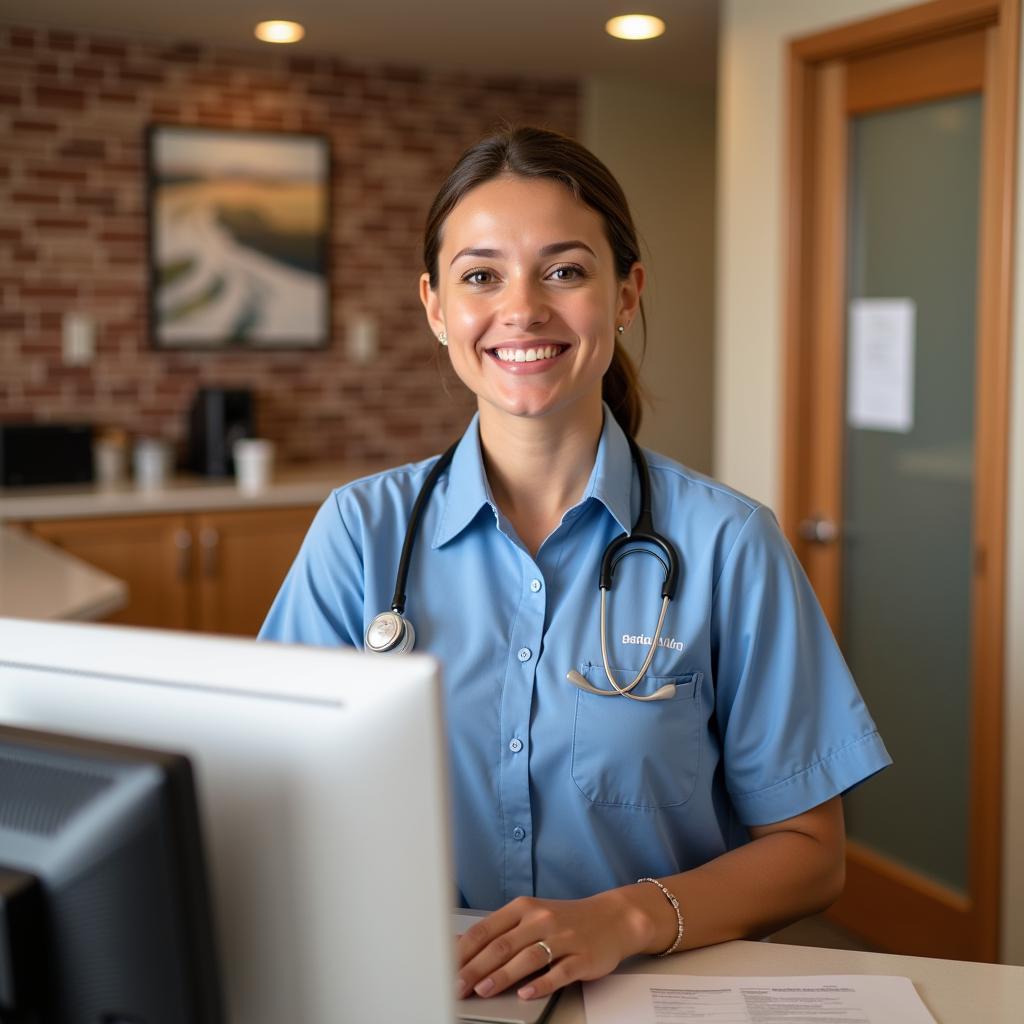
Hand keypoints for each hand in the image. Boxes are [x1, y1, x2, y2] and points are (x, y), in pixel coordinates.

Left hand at [456, 890, 650, 1001]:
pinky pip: (558, 972)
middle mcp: (541, 920)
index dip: (465, 950)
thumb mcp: (531, 916)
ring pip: (528, 957)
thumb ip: (500, 931)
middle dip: (476, 968)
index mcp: (524, 908)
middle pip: (503, 945)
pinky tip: (525, 993)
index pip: (487, 929)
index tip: (446, 967)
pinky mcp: (582, 957)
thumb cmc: (566, 920)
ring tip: (484, 990)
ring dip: (503, 975)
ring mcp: (563, 938)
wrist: (612, 918)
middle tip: (458, 986)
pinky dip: (540, 983)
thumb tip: (461, 947)